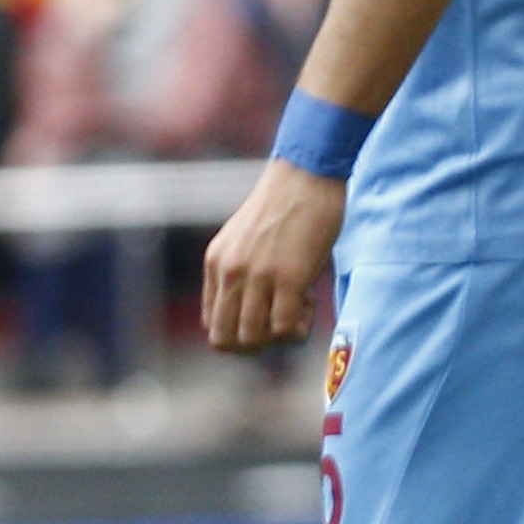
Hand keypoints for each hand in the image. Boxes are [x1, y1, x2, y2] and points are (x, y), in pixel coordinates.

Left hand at [201, 157, 340, 352]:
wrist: (306, 176)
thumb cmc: (284, 206)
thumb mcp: (245, 239)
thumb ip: (241, 271)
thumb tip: (254, 309)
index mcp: (216, 264)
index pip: (212, 324)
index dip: (240, 333)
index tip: (266, 317)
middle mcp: (229, 272)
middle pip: (225, 340)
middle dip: (256, 347)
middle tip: (282, 328)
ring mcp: (257, 276)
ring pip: (253, 338)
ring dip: (279, 338)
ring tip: (299, 312)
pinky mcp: (289, 276)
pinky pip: (284, 326)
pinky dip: (298, 328)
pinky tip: (310, 305)